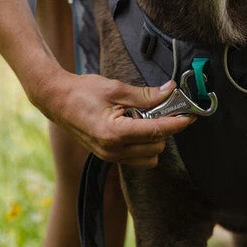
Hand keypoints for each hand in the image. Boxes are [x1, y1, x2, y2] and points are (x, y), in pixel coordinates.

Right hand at [32, 71, 195, 167]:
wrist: (56, 101)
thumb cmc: (82, 92)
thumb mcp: (116, 89)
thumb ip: (145, 95)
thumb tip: (170, 91)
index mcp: (115, 133)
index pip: (156, 131)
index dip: (176, 123)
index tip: (190, 116)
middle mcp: (113, 150)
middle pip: (157, 146)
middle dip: (164, 129)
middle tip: (161, 109)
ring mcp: (110, 156)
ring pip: (149, 157)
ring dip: (154, 139)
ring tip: (145, 118)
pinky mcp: (108, 157)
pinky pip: (137, 158)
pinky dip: (144, 145)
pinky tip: (136, 126)